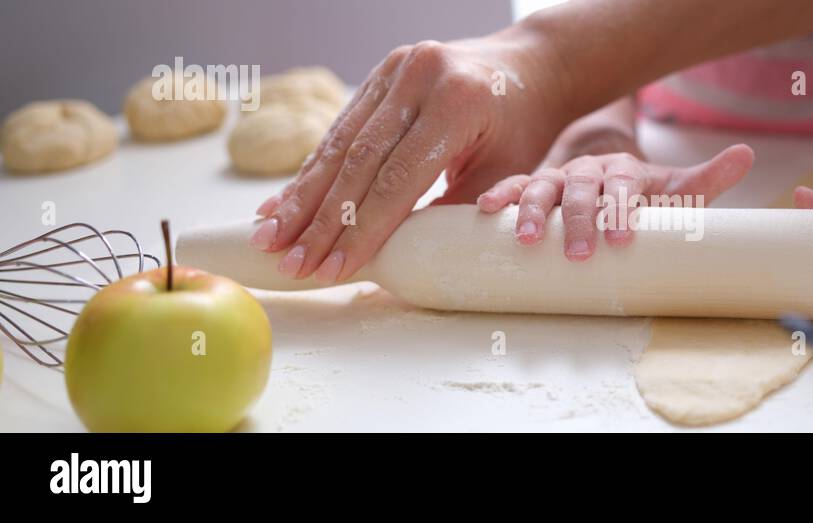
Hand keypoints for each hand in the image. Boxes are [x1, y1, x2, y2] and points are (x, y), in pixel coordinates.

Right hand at [251, 35, 571, 282]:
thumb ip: (455, 210)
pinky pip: (340, 129)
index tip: (332, 268)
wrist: (530, 66)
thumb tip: (400, 259)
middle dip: (320, 218)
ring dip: (302, 196)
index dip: (361, 228)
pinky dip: (312, 171)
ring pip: (338, 143)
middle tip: (291, 262)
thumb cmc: (523, 126)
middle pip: (357, 160)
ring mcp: (394, 70)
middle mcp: (418, 78)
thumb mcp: (505, 171)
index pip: (397, 177)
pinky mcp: (379, 75)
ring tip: (270, 239)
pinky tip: (283, 203)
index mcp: (456, 102)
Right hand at [477, 143, 752, 260]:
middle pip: (582, 191)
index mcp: (624, 172)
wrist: (608, 173)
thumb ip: (709, 178)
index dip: (622, 211)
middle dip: (579, 221)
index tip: (622, 240)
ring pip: (541, 187)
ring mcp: (558, 178)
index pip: (624, 189)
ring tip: (526, 239)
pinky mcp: (533, 187)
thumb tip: (747, 153)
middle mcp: (588, 172)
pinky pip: (511, 187)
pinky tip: (482, 211)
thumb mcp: (678, 187)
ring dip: (532, 211)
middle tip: (579, 253)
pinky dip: (498, 196)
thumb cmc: (644, 193)